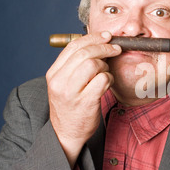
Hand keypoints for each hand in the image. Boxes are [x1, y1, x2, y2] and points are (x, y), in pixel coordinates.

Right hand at [46, 31, 120, 167]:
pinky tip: (108, 83)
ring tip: (106, 73)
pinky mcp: (86, 102)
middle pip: (84, 53)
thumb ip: (75, 66)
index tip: (106, 36)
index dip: (92, 38)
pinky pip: (103, 80)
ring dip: (106, 65)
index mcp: (53, 74)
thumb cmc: (71, 106)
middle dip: (104, 47)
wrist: (66, 133)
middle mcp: (59, 82)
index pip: (73, 47)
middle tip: (116, 48)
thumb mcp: (65, 84)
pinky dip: (109, 78)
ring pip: (94, 64)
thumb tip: (97, 44)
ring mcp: (72, 93)